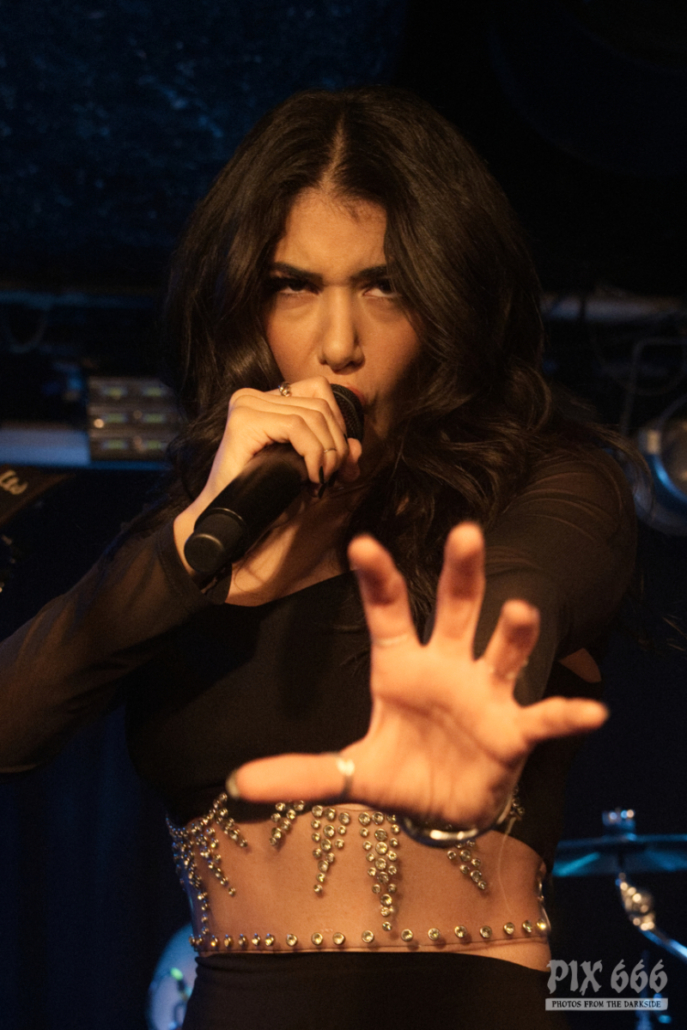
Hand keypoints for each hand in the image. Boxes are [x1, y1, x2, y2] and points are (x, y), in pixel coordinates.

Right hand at [174, 376, 361, 570]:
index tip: (340, 459)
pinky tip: (312, 476)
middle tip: (336, 477)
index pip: (319, 390)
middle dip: (337, 443)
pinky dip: (314, 452)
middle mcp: (254, 396)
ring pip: (313, 415)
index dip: (338, 422)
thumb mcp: (307, 471)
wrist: (227, 518)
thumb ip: (332, 455)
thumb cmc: (264, 496)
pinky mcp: (245, 421)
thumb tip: (357, 446)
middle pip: (320, 405)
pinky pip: (296, 427)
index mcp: (267, 400)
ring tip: (322, 479)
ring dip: (328, 452)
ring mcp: (247, 405)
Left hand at [228, 523, 607, 827]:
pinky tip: (591, 712)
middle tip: (467, 532)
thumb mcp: (350, 773)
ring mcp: (484, 694)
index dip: (378, 579)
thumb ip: (301, 774)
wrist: (445, 806)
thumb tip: (237, 783)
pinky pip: (543, 717)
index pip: (389, 611)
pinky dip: (566, 714)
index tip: (361, 542)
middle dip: (464, 572)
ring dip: (514, 632)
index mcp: (401, 665)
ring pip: (502, 650)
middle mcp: (447, 666)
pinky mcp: (513, 730)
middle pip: (458, 608)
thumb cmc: (402, 769)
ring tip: (521, 610)